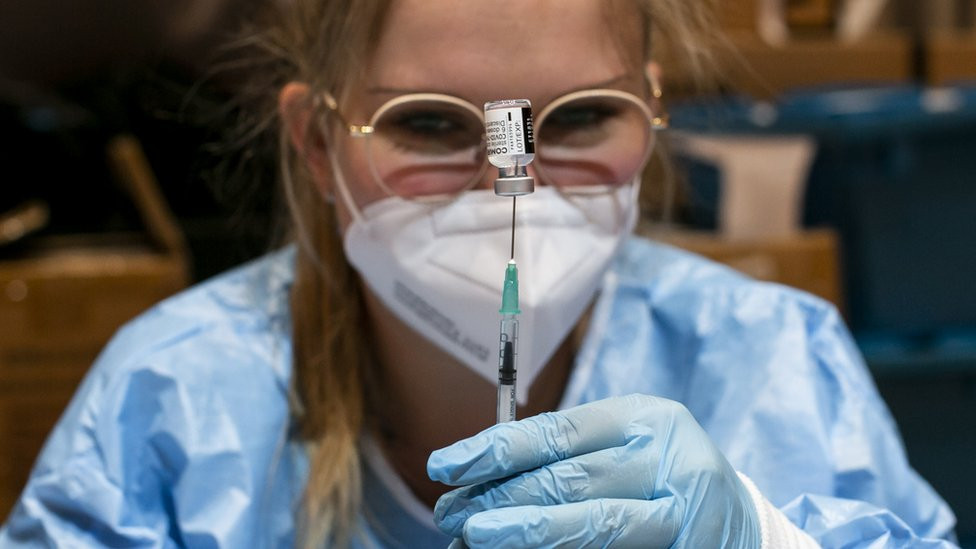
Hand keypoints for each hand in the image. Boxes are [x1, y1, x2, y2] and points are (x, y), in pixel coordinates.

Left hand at [427, 394, 760, 547]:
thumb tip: (480, 476)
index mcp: (647, 418)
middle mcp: (670, 460)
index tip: (445, 464)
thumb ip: (567, 454)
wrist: (741, 525)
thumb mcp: (623, 447)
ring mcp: (685, 513)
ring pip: (594, 523)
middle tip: (448, 513)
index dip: (497, 448)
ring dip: (524, 531)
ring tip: (472, 537)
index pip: (559, 430)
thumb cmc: (660, 477)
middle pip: (569, 479)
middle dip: (498, 497)